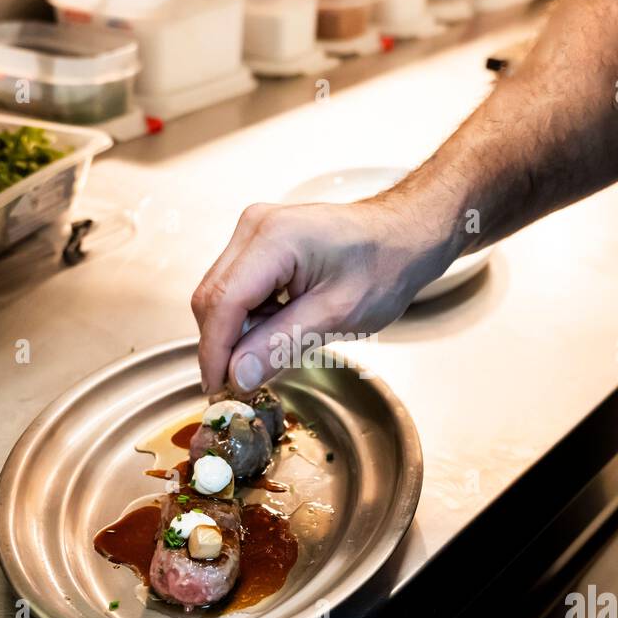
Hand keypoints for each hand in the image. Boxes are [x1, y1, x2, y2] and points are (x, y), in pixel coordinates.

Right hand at [191, 197, 452, 394]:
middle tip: (240, 384)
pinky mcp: (259, 243)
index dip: (214, 352)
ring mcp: (253, 232)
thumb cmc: (384, 265)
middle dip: (222, 345)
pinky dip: (248, 317)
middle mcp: (254, 228)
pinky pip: (236, 288)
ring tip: (271, 352)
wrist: (404, 235)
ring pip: (220, 295)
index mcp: (273, 239)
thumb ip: (280, 343)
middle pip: (212, 298)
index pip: (223, 303)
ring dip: (236, 332)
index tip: (218, 390)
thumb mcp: (336, 314)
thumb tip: (237, 375)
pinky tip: (276, 329)